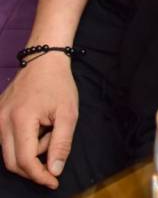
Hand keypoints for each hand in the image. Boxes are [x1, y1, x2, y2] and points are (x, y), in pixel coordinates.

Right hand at [0, 54, 78, 188]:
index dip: (40, 176)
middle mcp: (2, 120)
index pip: (25, 161)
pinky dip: (22, 141)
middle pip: (12, 162)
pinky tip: (37, 127)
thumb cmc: (59, 84)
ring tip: (48, 130)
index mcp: (20, 120)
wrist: (45, 59)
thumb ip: (61, 143)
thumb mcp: (68, 112)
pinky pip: (6, 140)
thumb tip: (54, 171)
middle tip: (54, 153)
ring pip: (9, 152)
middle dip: (34, 165)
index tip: (54, 181)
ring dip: (30, 151)